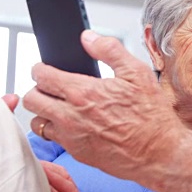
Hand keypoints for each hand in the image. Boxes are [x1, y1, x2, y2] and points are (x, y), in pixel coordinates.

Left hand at [23, 30, 184, 181]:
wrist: (159, 154)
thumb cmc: (152, 117)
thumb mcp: (137, 73)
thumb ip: (109, 50)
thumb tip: (89, 38)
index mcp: (83, 92)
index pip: (42, 76)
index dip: (40, 68)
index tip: (46, 68)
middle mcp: (71, 116)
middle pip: (31, 99)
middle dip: (38, 88)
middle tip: (50, 86)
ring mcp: (71, 137)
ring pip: (37, 122)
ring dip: (44, 111)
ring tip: (58, 106)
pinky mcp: (77, 153)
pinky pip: (52, 140)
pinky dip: (56, 130)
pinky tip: (72, 124)